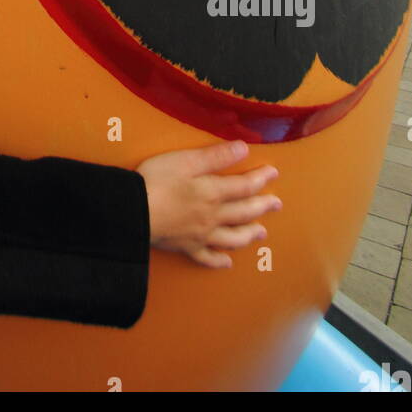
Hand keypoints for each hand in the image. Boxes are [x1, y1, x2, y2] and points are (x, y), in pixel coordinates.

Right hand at [135, 139, 280, 267]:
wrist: (134, 212)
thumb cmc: (157, 181)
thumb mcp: (186, 161)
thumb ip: (216, 156)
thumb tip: (244, 148)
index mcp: (213, 193)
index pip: (244, 186)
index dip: (261, 179)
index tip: (273, 173)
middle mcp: (213, 216)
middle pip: (244, 213)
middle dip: (262, 207)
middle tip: (276, 204)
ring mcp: (201, 235)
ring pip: (232, 238)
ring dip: (249, 235)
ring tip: (261, 233)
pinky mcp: (186, 247)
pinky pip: (207, 258)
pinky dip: (219, 261)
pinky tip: (227, 263)